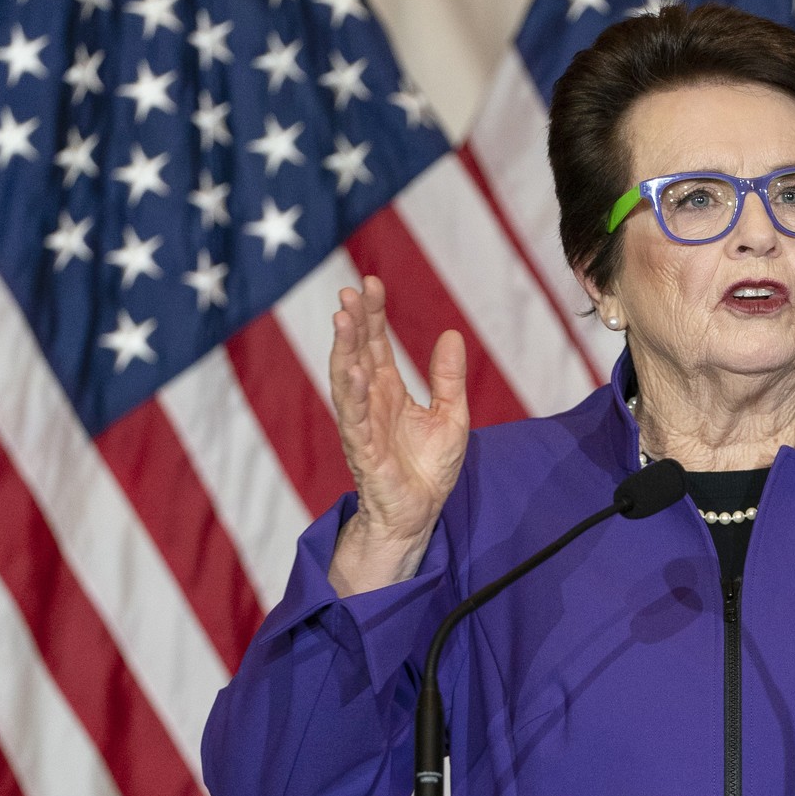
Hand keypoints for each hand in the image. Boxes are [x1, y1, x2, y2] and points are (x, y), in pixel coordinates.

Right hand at [326, 276, 468, 595]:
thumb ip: (448, 377)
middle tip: (349, 290)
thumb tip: (451, 333)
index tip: (370, 282)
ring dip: (343, 349)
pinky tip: (353, 369)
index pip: (376, 343)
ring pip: (346, 381)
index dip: (373, 314)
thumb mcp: (451, 414)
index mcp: (388, 390)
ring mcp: (363, 425)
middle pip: (357, 353)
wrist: (420, 513)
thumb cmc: (429, 467)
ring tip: (343, 317)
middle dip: (353, 321)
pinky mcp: (363, 451)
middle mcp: (370, 402)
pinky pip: (355, 419)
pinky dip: (353, 394)